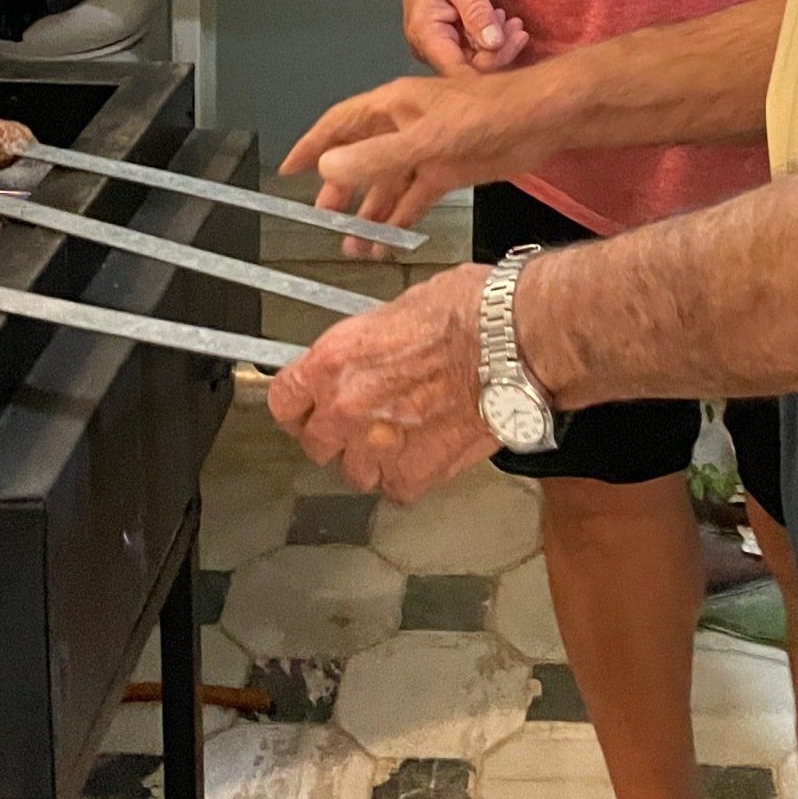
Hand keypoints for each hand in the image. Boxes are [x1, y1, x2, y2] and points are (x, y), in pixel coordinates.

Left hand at [268, 264, 497, 500]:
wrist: (513, 340)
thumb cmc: (470, 313)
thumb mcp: (400, 310)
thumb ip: (368, 346)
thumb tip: (365, 359)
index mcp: (336, 360)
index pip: (284, 400)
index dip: (296, 405)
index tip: (305, 407)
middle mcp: (348, 407)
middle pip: (315, 444)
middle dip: (334, 434)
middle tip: (360, 422)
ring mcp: (380, 446)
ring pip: (353, 473)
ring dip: (369, 460)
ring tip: (397, 439)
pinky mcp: (417, 473)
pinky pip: (396, 488)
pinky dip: (407, 476)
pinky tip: (424, 452)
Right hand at [281, 71, 544, 255]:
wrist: (539, 121)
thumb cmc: (484, 115)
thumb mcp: (426, 138)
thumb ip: (378, 156)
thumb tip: (328, 167)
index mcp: (392, 106)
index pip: (339, 124)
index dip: (313, 145)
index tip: (289, 170)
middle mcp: (404, 127)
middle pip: (361, 159)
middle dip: (341, 190)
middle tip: (325, 223)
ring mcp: (426, 151)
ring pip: (387, 185)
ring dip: (370, 213)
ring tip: (353, 247)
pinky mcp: (447, 172)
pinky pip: (413, 199)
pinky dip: (399, 221)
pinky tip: (387, 244)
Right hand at [397, 0, 529, 78]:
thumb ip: (477, 12)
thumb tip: (494, 43)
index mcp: (426, 36)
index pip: (461, 70)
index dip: (492, 62)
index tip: (516, 38)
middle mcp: (426, 49)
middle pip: (470, 69)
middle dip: (499, 51)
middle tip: (518, 27)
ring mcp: (435, 49)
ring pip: (473, 62)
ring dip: (497, 45)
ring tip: (512, 22)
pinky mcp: (445, 44)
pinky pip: (471, 52)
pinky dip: (489, 39)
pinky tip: (500, 23)